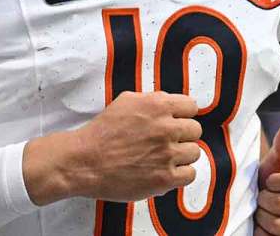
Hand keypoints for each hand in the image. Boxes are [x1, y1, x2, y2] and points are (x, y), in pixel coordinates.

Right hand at [23, 91, 201, 204]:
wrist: (85, 161)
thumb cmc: (102, 132)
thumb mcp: (126, 101)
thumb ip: (152, 100)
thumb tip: (171, 104)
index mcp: (158, 105)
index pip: (192, 107)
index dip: (183, 115)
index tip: (175, 123)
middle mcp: (166, 128)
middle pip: (195, 130)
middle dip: (182, 135)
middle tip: (166, 142)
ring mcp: (167, 154)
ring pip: (194, 152)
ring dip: (182, 155)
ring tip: (164, 158)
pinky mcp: (164, 178)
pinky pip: (190, 175)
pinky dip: (180, 174)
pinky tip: (166, 172)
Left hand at [255, 124, 279, 235]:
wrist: (275, 205)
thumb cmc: (277, 180)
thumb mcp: (279, 162)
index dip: (272, 181)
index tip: (270, 180)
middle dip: (264, 199)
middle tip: (263, 196)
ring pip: (277, 225)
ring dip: (262, 216)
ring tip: (263, 210)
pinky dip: (264, 233)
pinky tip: (265, 226)